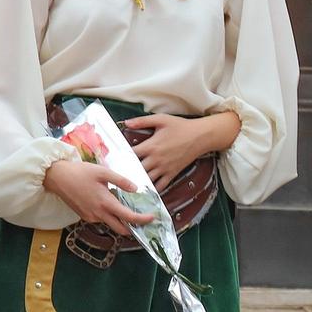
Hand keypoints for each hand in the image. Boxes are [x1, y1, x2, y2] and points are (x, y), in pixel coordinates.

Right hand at [43, 158, 156, 232]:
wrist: (57, 177)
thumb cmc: (79, 172)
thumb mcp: (103, 172)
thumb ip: (121, 181)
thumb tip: (135, 189)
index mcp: (105, 203)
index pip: (128, 217)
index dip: (142, 220)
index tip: (152, 218)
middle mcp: (98, 214)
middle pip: (121, 229)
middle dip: (133, 227)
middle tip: (140, 218)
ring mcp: (90, 217)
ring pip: (110, 224)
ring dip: (118, 219)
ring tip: (121, 205)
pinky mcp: (84, 216)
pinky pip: (100, 219)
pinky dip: (107, 215)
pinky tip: (105, 202)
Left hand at [123, 111, 238, 189]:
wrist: (200, 136)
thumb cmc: (180, 126)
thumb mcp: (160, 119)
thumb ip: (142, 121)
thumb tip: (125, 123)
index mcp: (151, 146)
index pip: (130, 155)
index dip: (120, 158)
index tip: (111, 160)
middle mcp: (156, 159)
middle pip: (136, 170)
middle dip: (126, 173)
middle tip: (115, 177)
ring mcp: (164, 168)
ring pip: (147, 180)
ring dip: (137, 183)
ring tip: (126, 187)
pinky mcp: (172, 173)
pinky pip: (161, 186)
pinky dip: (153, 190)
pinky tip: (145, 192)